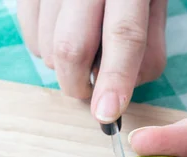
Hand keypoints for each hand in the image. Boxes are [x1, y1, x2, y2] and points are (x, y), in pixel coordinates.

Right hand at [17, 0, 167, 122]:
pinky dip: (48, 51)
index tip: (107, 116)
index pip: (123, 35)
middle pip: (71, 49)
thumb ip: (149, 46)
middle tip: (91, 91)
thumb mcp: (155, 2)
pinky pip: (31, 40)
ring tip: (84, 46)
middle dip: (80, 86)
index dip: (116, 80)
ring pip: (48, 50)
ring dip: (65, 68)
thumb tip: (118, 93)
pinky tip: (64, 33)